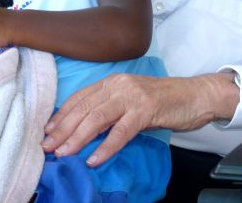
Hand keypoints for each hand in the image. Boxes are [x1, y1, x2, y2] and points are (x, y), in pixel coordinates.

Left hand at [42, 72, 238, 166]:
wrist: (195, 95)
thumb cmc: (163, 100)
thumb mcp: (130, 99)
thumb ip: (109, 108)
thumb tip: (84, 129)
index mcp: (112, 82)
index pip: (79, 98)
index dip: (61, 115)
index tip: (46, 132)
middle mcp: (118, 85)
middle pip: (83, 108)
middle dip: (62, 129)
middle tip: (47, 147)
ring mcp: (132, 97)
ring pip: (97, 118)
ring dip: (77, 138)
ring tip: (64, 154)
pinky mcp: (146, 110)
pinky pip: (121, 132)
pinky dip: (106, 147)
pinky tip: (94, 159)